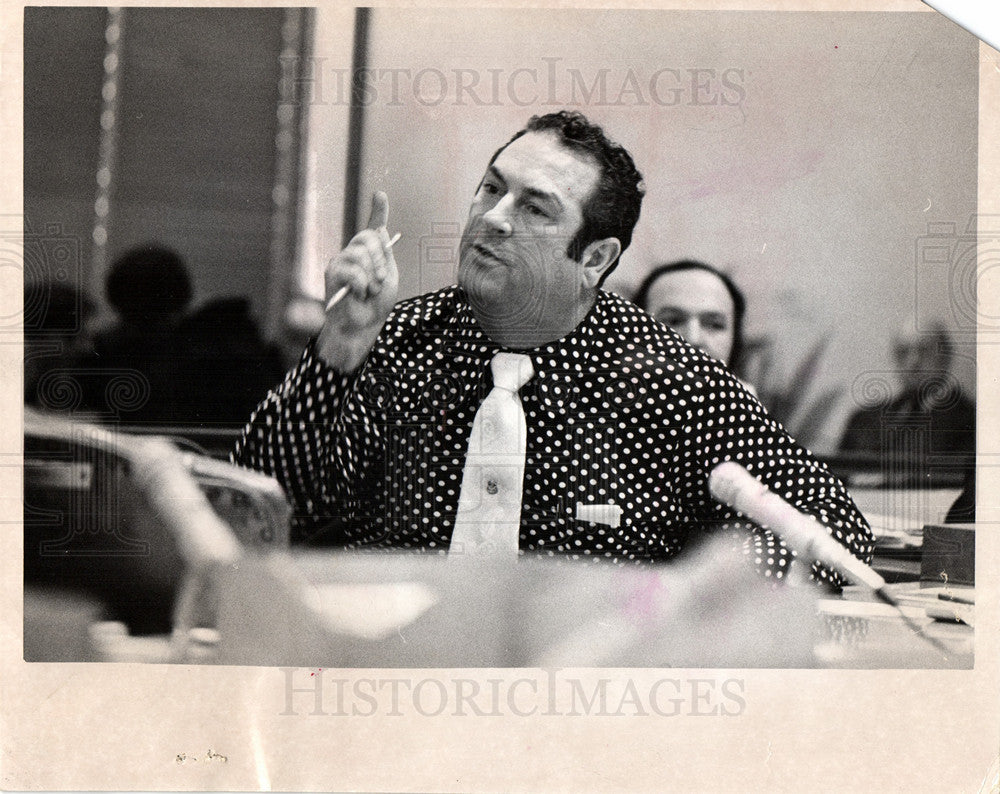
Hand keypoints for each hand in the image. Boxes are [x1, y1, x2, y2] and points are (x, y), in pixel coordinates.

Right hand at [316, 191, 398, 370]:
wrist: (363, 326)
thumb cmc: (375, 305)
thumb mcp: (388, 278)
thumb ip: (385, 255)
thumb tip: (380, 229)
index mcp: (369, 254)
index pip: (372, 228)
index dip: (377, 211)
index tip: (380, 195)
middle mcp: (353, 253)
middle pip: (369, 237)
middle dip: (381, 260)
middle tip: (379, 282)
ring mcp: (341, 261)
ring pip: (361, 253)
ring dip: (372, 277)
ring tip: (369, 291)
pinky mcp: (333, 273)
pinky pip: (354, 271)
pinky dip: (362, 286)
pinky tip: (358, 295)